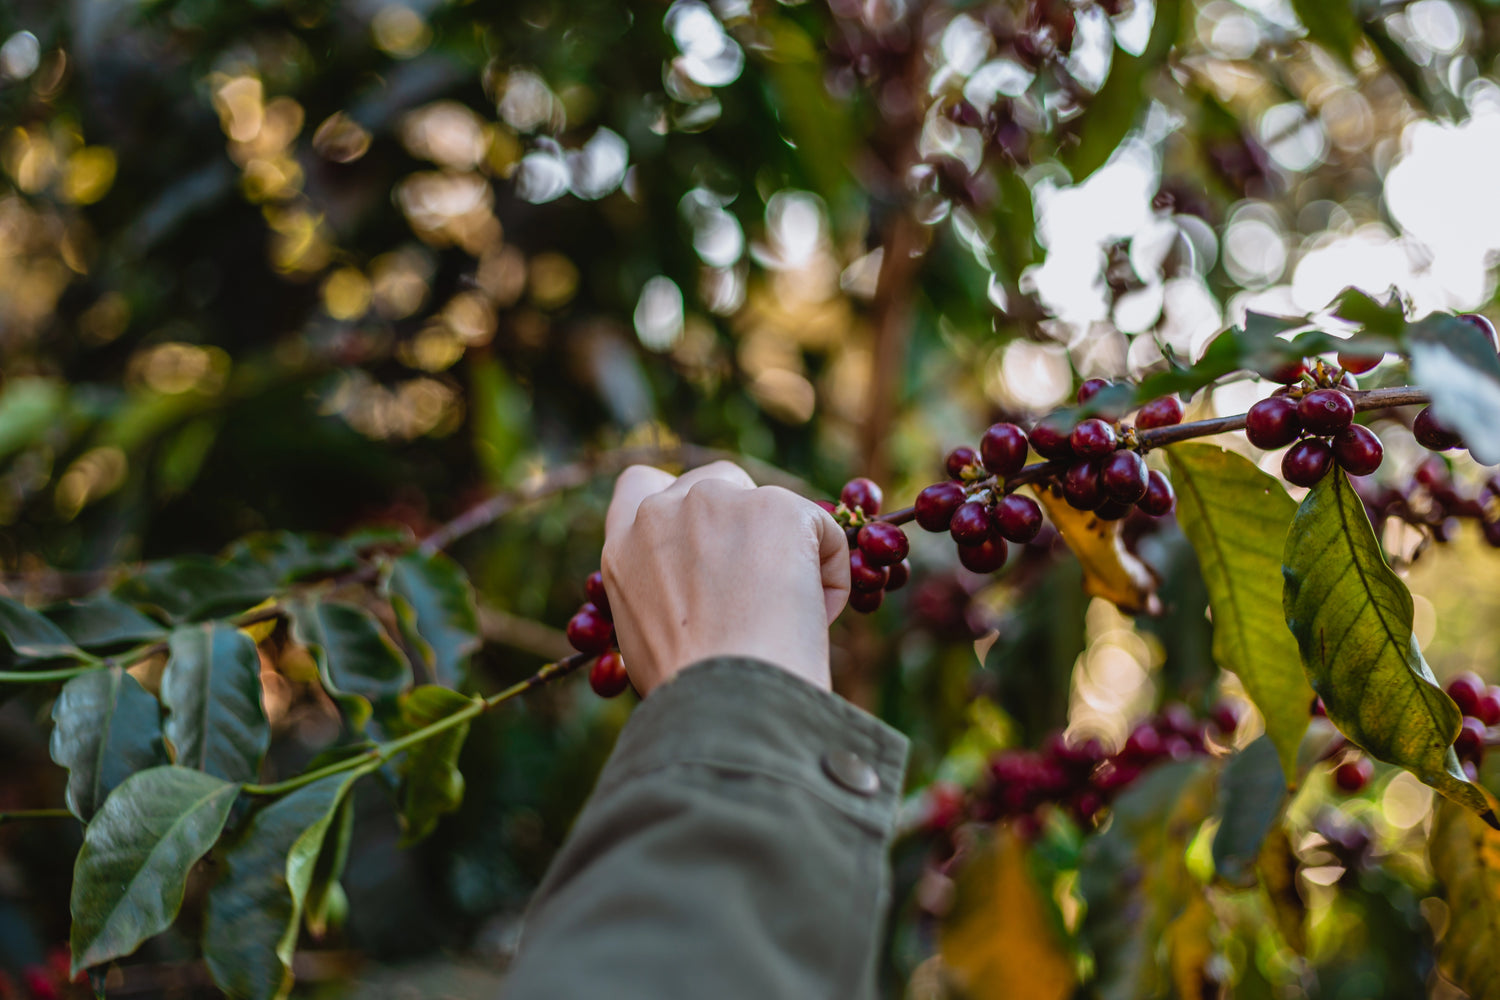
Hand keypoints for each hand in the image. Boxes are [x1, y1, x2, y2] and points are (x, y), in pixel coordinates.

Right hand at [600, 461, 849, 694]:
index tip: (709, 537)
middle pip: (720, 482)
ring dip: (788, 550)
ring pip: (774, 505)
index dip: (682, 503)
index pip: (642, 487)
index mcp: (622, 546)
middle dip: (747, 521)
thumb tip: (701, 601)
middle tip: (765, 582)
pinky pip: (823, 532)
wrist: (727, 700)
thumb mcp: (646, 644)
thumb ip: (662, 598)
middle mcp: (662, 511)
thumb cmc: (693, 698)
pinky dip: (830, 575)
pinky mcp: (777, 508)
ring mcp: (718, 503)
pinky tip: (814, 619)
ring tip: (787, 619)